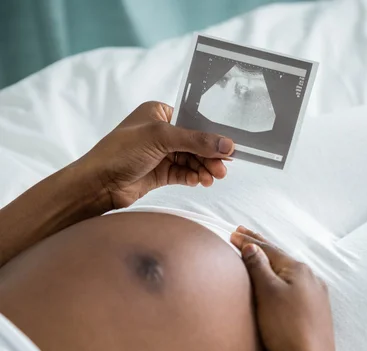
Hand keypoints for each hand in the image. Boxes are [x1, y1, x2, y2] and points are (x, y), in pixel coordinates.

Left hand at [80, 101, 233, 209]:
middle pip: (195, 143)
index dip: (212, 133)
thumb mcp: (161, 138)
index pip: (193, 120)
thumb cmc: (120, 152)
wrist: (99, 184)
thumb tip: (226, 144)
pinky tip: (199, 182)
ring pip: (191, 160)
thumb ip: (195, 141)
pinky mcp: (159, 174)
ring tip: (212, 178)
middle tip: (222, 168)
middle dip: (209, 156)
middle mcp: (160, 132)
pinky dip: (193, 177)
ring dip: (203, 169)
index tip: (229, 146)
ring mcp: (160, 154)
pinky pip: (183, 174)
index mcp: (159, 113)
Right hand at [231, 227, 337, 350]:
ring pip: (289, 273)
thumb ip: (259, 267)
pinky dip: (281, 280)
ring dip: (272, 263)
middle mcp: (312, 280)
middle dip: (261, 247)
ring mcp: (316, 298)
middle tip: (243, 235)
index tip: (233, 233)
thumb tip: (251, 247)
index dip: (249, 241)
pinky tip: (279, 283)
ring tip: (257, 256)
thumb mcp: (268, 293)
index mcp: (299, 270)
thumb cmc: (286, 328)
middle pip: (280, 258)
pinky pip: (295, 288)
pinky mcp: (316, 315)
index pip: (269, 249)